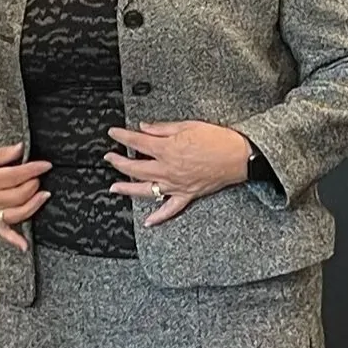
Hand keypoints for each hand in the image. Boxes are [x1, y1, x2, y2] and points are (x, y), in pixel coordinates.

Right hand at [0, 142, 51, 248]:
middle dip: (33, 185)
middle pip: (17, 195)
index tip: (45, 165)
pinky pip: (2, 232)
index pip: (15, 175)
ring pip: (15, 214)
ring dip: (32, 206)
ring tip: (43, 196)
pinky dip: (13, 240)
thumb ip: (1, 154)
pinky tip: (24, 245)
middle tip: (38, 177)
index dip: (33, 170)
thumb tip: (20, 149)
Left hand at [106, 121, 250, 225]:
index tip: (113, 133)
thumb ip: (163, 128)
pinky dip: (158, 217)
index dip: (122, 137)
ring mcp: (176, 184)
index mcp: (167, 149)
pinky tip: (147, 222)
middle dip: (118, 162)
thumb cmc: (217, 139)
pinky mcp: (187, 194)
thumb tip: (144, 127)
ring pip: (146, 190)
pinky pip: (170, 209)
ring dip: (127, 189)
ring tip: (114, 188)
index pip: (137, 142)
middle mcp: (168, 169)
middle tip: (108, 158)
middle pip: (136, 167)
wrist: (239, 156)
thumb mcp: (188, 126)